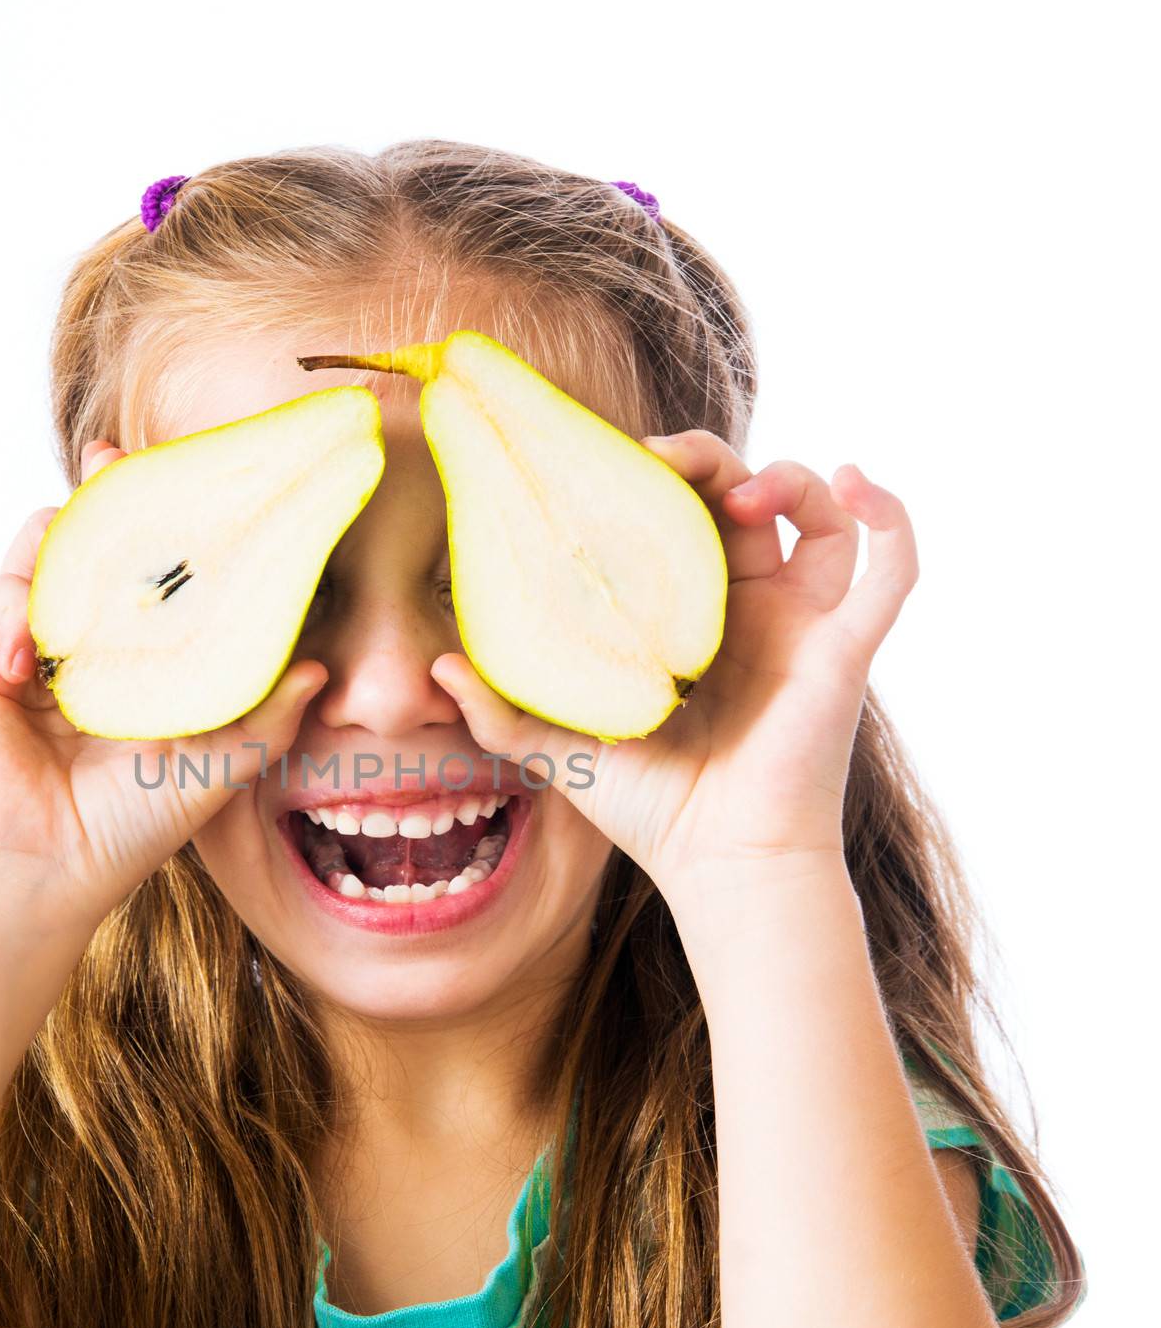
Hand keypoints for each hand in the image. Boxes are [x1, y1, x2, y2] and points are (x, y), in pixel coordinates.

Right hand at [0, 440, 327, 924]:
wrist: (45, 871)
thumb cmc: (131, 827)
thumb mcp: (216, 767)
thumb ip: (267, 716)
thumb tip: (325, 668)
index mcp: (145, 658)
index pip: (161, 572)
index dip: (175, 524)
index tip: (202, 481)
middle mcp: (92, 641)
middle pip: (101, 541)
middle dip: (109, 493)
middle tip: (120, 456)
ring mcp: (33, 644)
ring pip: (47, 552)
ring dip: (67, 539)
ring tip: (87, 549)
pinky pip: (1, 596)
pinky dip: (17, 604)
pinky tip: (34, 655)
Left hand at [430, 430, 918, 895]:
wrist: (720, 866)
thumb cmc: (648, 811)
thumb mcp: (560, 751)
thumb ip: (500, 710)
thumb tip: (435, 669)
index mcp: (687, 619)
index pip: (677, 522)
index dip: (654, 482)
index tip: (610, 465)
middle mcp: (749, 610)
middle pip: (743, 500)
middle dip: (710, 461)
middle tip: (662, 461)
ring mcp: (803, 624)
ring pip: (819, 516)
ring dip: (789, 478)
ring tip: (742, 490)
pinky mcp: (845, 647)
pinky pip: (892, 567)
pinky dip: (890, 516)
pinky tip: (859, 480)